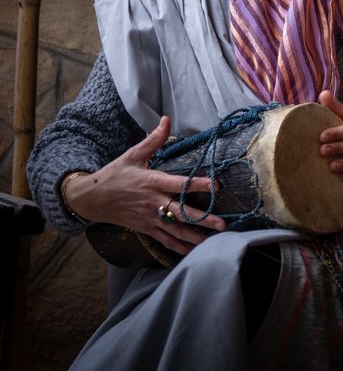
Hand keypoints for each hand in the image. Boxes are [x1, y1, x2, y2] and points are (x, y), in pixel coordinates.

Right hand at [62, 116, 225, 255]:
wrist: (90, 199)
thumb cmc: (114, 175)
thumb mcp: (132, 154)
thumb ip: (153, 140)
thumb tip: (166, 119)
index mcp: (152, 182)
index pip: (179, 184)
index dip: (198, 184)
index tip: (217, 185)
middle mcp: (152, 202)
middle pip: (181, 212)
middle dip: (203, 219)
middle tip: (223, 224)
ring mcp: (149, 218)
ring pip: (175, 230)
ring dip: (195, 237)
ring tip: (215, 241)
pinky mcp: (144, 228)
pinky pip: (164, 240)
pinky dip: (178, 247)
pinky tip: (193, 251)